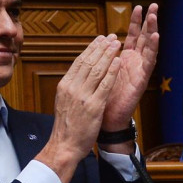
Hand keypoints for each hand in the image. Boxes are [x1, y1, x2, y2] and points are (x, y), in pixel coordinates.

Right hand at [36, 35, 122, 182]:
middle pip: (88, 62)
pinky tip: (118, 61)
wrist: (64, 145)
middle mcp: (72, 88)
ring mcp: (82, 96)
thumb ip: (72, 88)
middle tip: (111, 37)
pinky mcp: (93, 106)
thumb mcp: (63, 102)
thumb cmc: (66, 127)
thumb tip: (80, 75)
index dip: (91, 49)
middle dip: (101, 48)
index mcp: (64, 86)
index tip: (100, 40)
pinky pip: (105, 84)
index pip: (79, 62)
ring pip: (97, 70)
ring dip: (108, 54)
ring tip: (117, 44)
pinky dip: (112, 71)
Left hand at [100, 3, 159, 131]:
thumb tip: (103, 38)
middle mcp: (135, 62)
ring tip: (154, 15)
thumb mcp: (103, 70)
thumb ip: (105, 56)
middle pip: (144, 37)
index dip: (135, 22)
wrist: (106, 118)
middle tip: (153, 5)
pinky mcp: (142, 79)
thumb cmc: (104, 96)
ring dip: (152, 30)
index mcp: (125, 58)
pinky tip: (155, 36)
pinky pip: (149, 62)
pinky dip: (153, 49)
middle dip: (148, 21)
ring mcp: (139, 70)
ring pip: (148, 46)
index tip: (137, 6)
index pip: (132, 36)